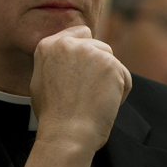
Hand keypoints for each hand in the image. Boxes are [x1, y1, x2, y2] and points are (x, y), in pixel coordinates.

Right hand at [20, 25, 131, 166]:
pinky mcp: (111, 64)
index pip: (79, 33)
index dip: (86, 50)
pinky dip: (120, 92)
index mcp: (48, 45)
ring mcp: (91, 51)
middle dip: (98, 66)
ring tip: (94, 100)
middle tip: (87, 92)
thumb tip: (71, 55)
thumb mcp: (41, 79)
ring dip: (109, 78)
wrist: (66, 133)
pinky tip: (104, 104)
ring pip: (112, 61)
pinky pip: (124, 77)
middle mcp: (69, 43)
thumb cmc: (53, 114)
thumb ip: (56, 60)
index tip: (85, 69)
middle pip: (98, 45)